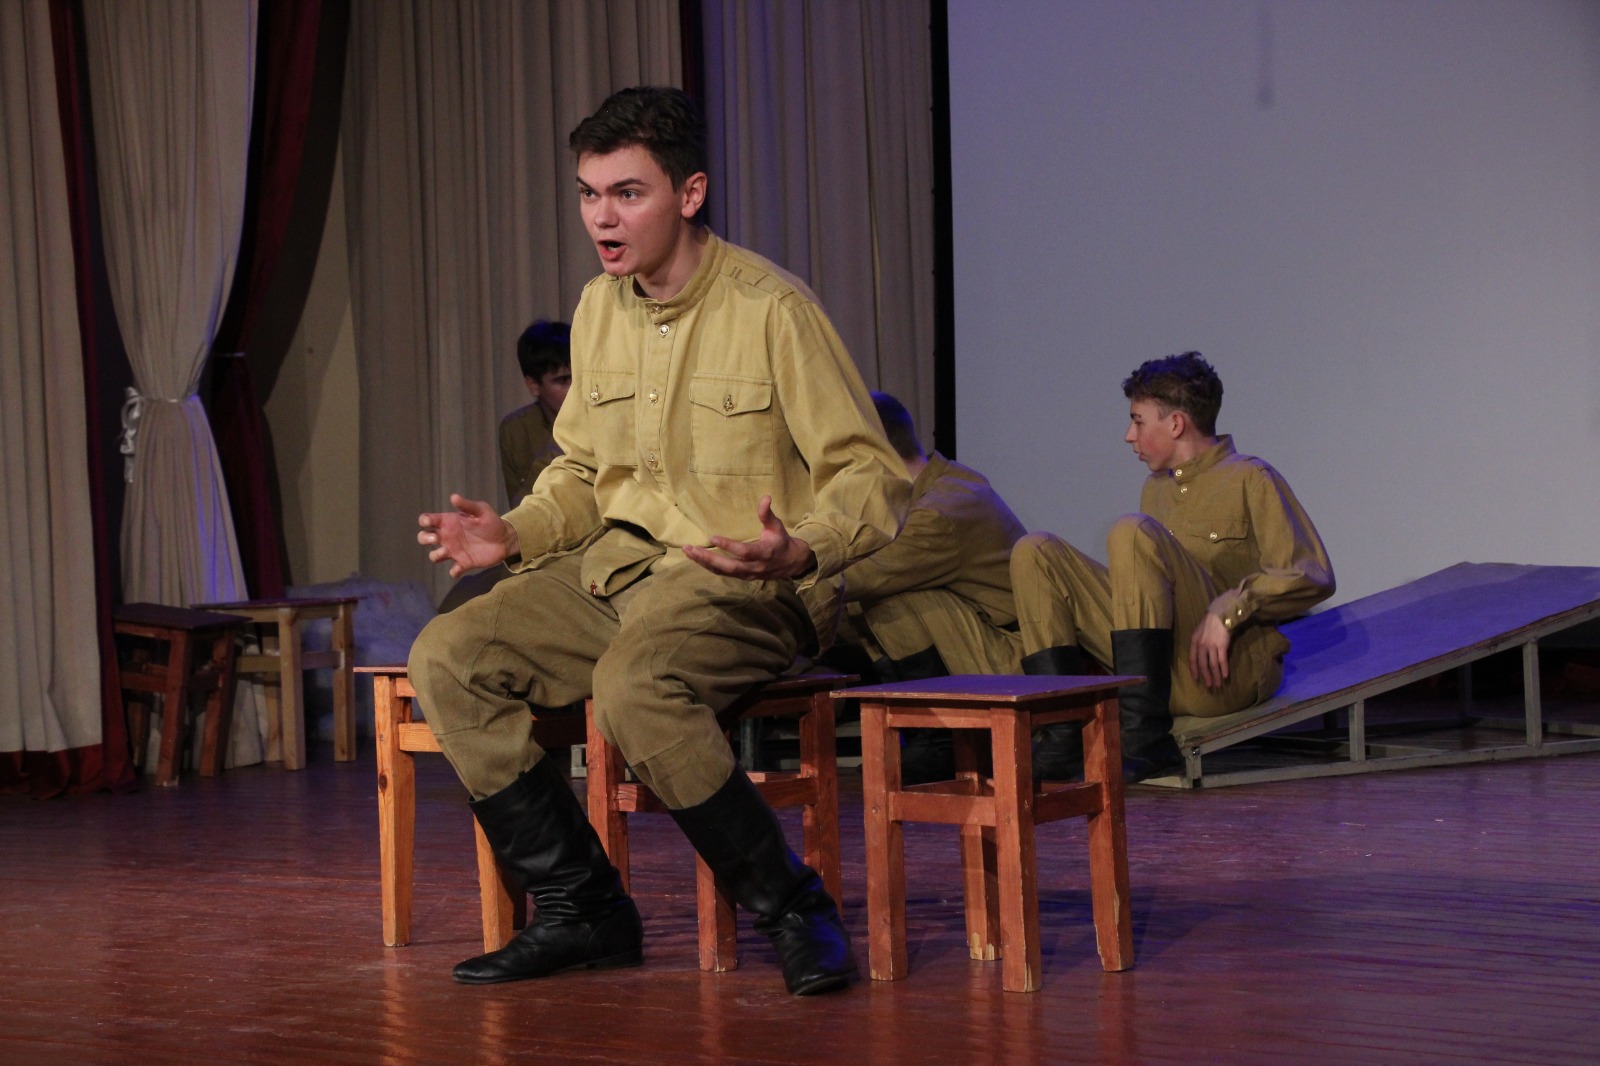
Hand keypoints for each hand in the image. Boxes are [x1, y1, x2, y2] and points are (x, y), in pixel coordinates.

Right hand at [417, 493, 518, 577]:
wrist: (505, 539)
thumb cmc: (490, 522)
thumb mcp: (481, 510)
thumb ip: (467, 505)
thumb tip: (453, 497)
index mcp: (449, 522)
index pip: (427, 520)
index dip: (424, 521)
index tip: (430, 522)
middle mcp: (447, 537)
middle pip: (424, 538)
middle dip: (424, 538)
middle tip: (436, 538)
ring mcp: (454, 551)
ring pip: (434, 556)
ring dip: (436, 555)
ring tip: (447, 551)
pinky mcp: (464, 563)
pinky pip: (453, 570)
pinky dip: (454, 571)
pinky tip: (460, 567)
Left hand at [683, 495, 814, 580]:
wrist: (791, 563)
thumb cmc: (781, 541)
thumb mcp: (777, 526)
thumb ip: (767, 514)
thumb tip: (766, 497)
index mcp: (764, 553)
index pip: (743, 552)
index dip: (728, 546)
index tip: (712, 537)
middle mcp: (755, 567)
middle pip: (729, 566)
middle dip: (708, 558)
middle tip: (691, 548)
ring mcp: (748, 575)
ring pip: (723, 572)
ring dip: (704, 563)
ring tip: (688, 552)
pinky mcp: (742, 577)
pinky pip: (723, 574)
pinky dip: (709, 567)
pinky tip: (697, 558)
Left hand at [1188, 612, 1232, 690]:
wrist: (1220, 614)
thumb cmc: (1210, 622)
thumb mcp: (1199, 631)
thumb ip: (1199, 642)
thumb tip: (1200, 654)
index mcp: (1194, 642)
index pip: (1192, 659)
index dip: (1194, 670)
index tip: (1196, 678)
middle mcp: (1201, 645)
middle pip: (1202, 664)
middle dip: (1206, 676)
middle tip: (1209, 685)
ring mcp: (1211, 646)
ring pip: (1213, 665)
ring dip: (1216, 676)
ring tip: (1218, 684)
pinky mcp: (1222, 646)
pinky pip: (1222, 660)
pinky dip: (1224, 669)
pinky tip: (1225, 675)